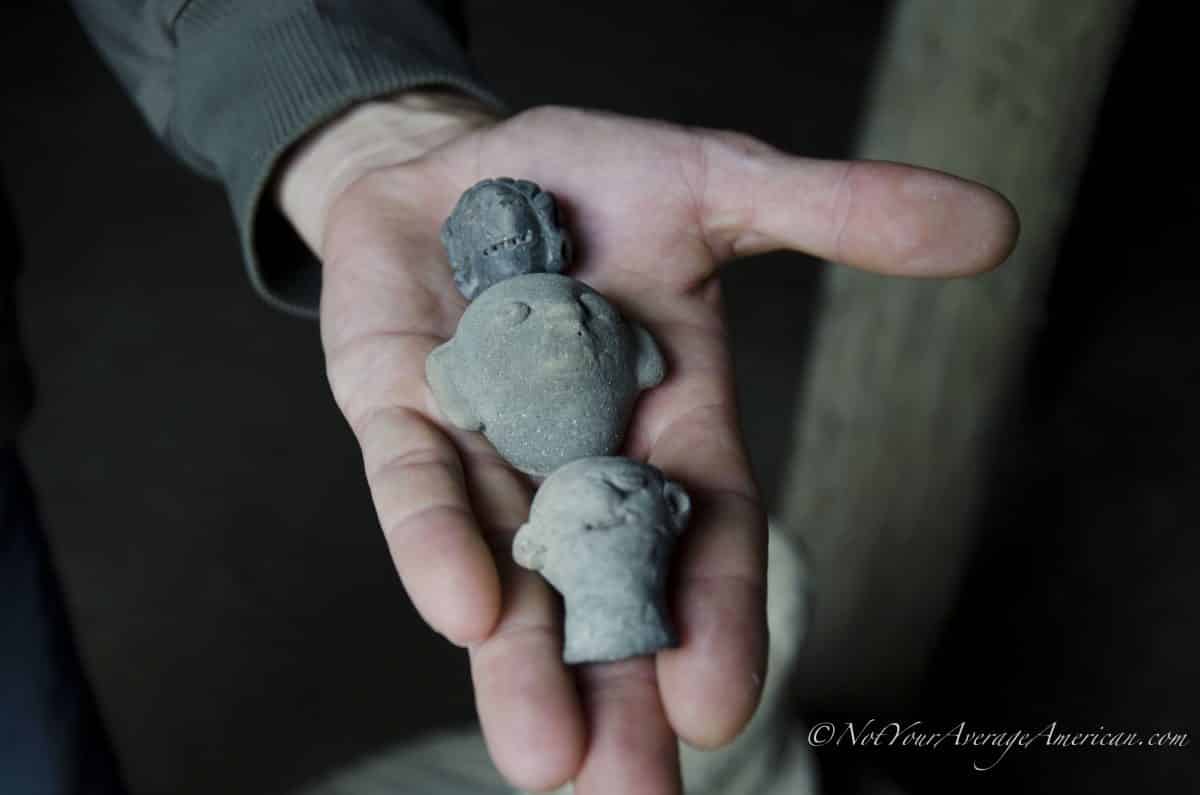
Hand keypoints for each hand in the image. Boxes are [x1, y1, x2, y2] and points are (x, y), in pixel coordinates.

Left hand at [279, 94, 1017, 793]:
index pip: (708, 534)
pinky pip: (418, 486)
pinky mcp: (399, 414)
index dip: (715, 617)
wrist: (453, 163)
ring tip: (547, 762)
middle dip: (620, 693)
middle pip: (609, 590)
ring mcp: (487, 445)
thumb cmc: (594, 178)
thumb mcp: (720, 182)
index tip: (717, 708)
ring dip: (525, 665)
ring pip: (512, 570)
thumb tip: (993, 222)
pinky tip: (465, 612)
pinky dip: (438, 542)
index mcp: (672, 420)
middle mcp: (580, 457)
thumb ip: (838, 211)